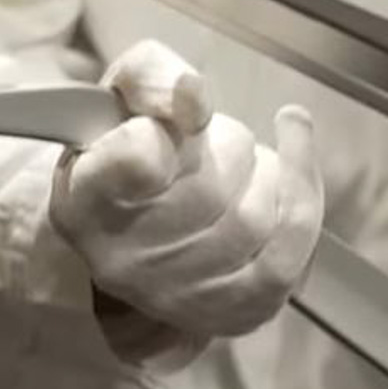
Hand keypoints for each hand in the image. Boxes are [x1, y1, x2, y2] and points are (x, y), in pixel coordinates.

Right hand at [51, 40, 323, 363]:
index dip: (162, 132)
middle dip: (230, 144)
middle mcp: (124, 261)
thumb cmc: (131, 149)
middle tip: (216, 138)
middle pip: (209, 187)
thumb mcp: (122, 96)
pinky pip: (289, 253)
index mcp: (85, 200)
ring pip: (253, 219)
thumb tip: (192, 92)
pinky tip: (295, 158)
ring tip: (245, 164)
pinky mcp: (234, 311)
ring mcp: (180, 295)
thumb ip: (151, 77)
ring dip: (265, 172)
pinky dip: (302, 195)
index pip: (133, 163)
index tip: (186, 109)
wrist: (137, 229)